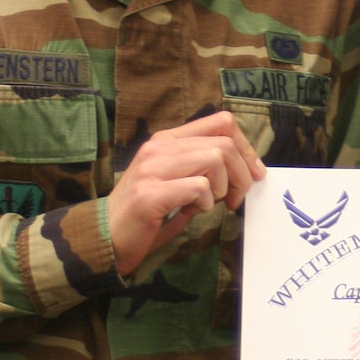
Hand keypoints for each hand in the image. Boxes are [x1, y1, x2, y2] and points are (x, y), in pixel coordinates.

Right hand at [106, 111, 264, 274]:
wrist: (104, 237)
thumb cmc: (147, 214)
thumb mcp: (176, 181)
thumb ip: (202, 169)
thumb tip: (246, 169)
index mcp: (167, 140)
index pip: (221, 122)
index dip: (246, 147)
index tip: (254, 173)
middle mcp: (159, 147)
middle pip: (224, 142)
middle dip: (242, 173)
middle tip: (236, 198)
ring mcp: (152, 168)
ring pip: (214, 159)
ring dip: (224, 187)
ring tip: (212, 204)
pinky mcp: (150, 193)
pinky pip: (198, 187)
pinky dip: (205, 202)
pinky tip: (194, 211)